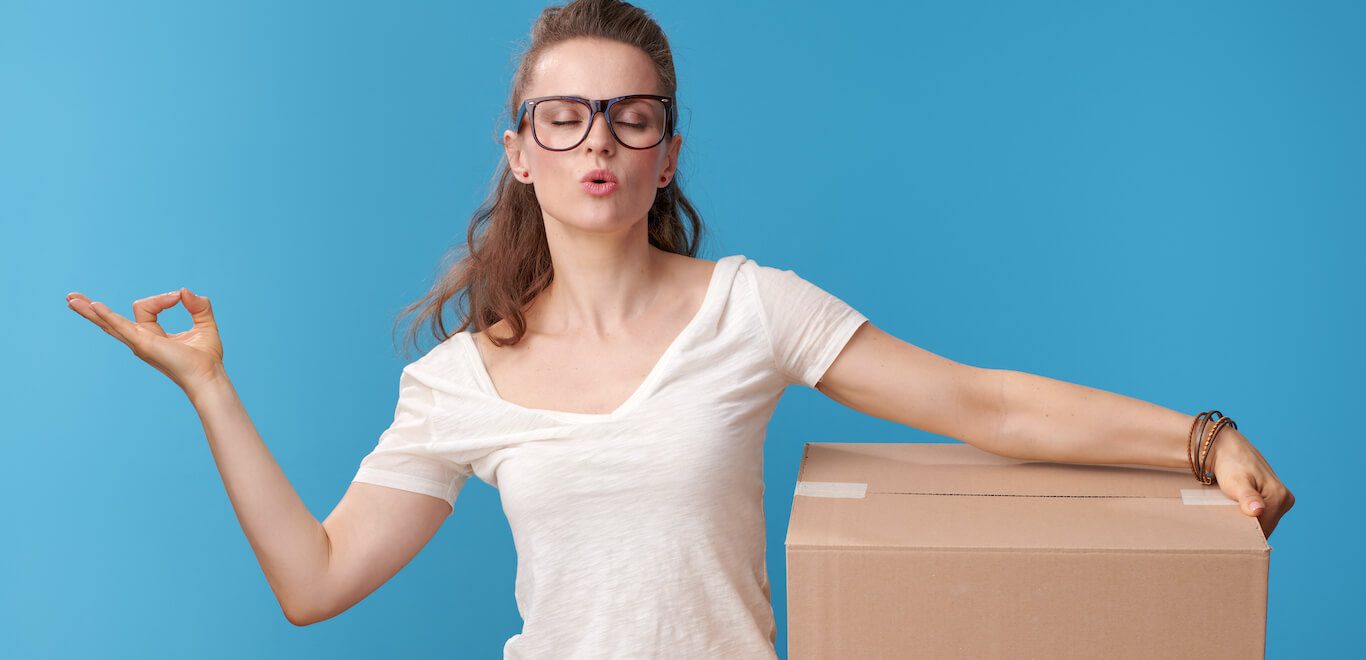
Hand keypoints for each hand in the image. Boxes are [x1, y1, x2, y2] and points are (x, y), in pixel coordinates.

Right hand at [66, 288, 225, 394]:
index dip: (163, 297)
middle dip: (92, 309)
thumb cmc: (206, 358)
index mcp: (152, 336)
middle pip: (110, 321)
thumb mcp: (205, 324)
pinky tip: (94, 306)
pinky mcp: (143, 343)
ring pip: (109, 323)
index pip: (146, 307)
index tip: (180, 297)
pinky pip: (121, 326)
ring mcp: (139, 343)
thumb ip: (198, 305)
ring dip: (90, 310)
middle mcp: (140, 340)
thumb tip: (184, 291)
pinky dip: (108, 315)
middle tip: (72, 297)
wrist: (208, 376)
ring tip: (71, 299)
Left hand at [1206, 428, 1294, 538]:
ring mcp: (1282, 497)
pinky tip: (1238, 509)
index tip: (1229, 532)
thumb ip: (1247, 497)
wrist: (1225, 448)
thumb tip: (1258, 511)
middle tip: (1228, 522)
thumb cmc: (1229, 464)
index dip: (1247, 532)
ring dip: (1249, 521)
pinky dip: (1250, 514)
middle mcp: (1285, 498)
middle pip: (1266, 525)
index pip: (1264, 528)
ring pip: (1264, 520)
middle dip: (1248, 527)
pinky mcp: (1275, 496)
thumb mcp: (1236, 482)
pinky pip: (1263, 513)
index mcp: (1279, 496)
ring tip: (1232, 512)